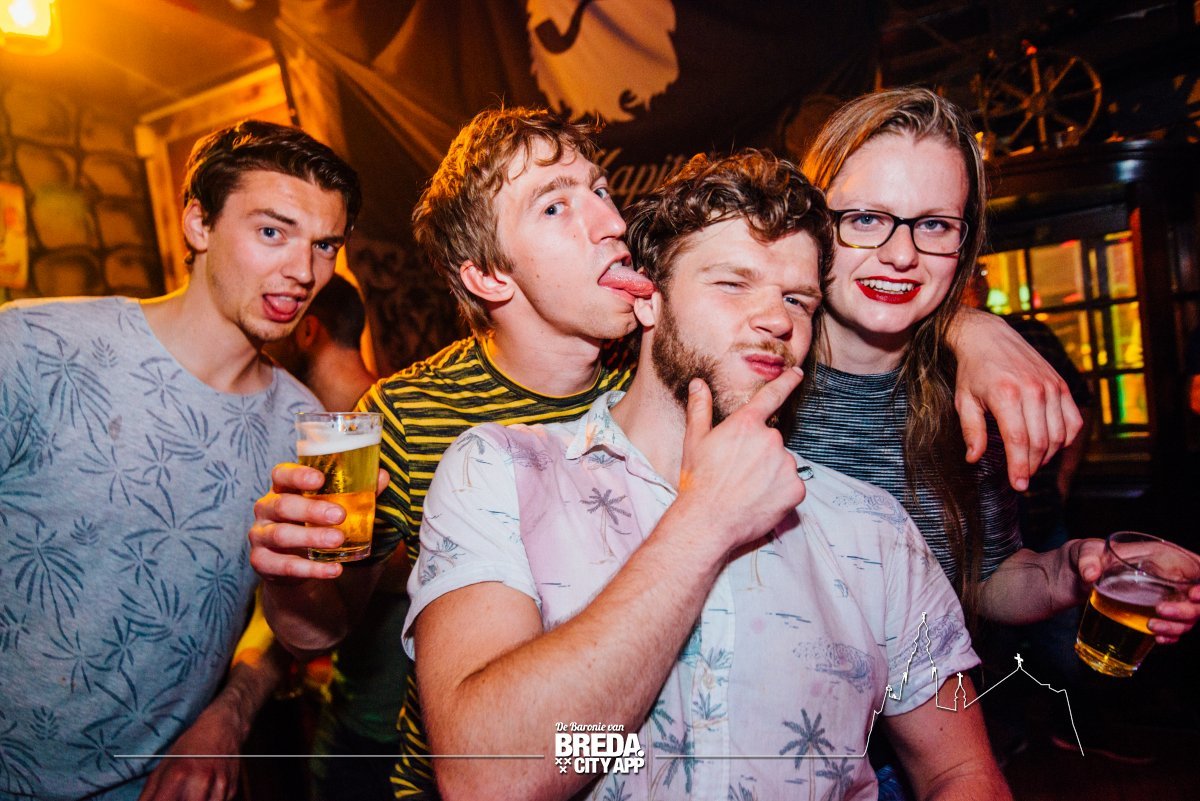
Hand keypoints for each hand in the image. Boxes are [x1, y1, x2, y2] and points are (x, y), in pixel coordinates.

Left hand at [136, 706, 241, 800]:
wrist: (224, 727)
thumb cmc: (190, 746)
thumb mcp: (164, 766)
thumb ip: (148, 794)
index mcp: (178, 773)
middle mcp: (201, 780)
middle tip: (174, 795)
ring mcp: (219, 785)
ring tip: (190, 793)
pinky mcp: (232, 789)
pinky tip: (204, 793)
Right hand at [248, 463, 387, 581]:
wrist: (293, 565)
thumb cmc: (313, 524)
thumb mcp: (330, 506)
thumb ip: (355, 492)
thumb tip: (383, 476)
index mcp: (282, 489)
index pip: (281, 474)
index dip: (297, 475)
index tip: (319, 479)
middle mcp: (266, 509)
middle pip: (282, 505)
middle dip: (311, 509)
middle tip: (339, 515)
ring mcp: (260, 536)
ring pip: (281, 535)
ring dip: (311, 537)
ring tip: (338, 540)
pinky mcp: (262, 562)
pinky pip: (285, 566)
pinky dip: (312, 569)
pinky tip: (334, 569)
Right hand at [677, 368, 806, 551]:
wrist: (708, 521)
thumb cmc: (698, 480)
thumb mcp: (694, 441)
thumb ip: (700, 409)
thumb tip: (699, 384)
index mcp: (746, 424)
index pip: (771, 396)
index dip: (787, 382)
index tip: (797, 374)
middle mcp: (770, 439)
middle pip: (772, 441)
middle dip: (760, 453)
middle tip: (739, 473)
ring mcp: (785, 464)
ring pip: (782, 464)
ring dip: (771, 473)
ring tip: (747, 490)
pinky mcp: (795, 489)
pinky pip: (792, 486)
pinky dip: (780, 493)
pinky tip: (760, 501)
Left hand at [952, 309, 1082, 490]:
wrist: (988, 336)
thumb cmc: (973, 370)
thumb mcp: (963, 400)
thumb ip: (972, 431)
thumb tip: (974, 459)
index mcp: (1006, 394)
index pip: (1018, 441)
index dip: (1019, 467)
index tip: (1018, 485)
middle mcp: (1033, 390)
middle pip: (1040, 441)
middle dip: (1031, 466)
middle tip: (1021, 479)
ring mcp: (1051, 386)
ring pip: (1059, 435)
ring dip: (1047, 455)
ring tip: (1030, 462)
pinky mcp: (1061, 384)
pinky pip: (1072, 421)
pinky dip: (1064, 439)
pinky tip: (1049, 445)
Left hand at [1069, 538, 1197, 643]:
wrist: (1074, 577)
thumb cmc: (1085, 556)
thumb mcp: (1083, 551)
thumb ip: (1087, 558)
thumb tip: (1090, 574)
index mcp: (1163, 556)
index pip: (1199, 567)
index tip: (1192, 595)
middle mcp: (1170, 577)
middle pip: (1197, 599)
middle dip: (1188, 610)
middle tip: (1160, 611)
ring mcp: (1165, 596)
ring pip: (1189, 616)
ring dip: (1177, 626)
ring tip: (1151, 626)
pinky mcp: (1155, 612)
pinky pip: (1174, 627)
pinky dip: (1171, 635)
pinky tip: (1157, 638)